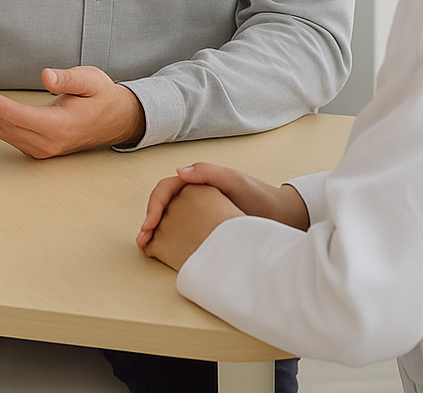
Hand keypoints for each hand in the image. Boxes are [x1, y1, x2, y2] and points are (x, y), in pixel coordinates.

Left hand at [0, 65, 145, 157]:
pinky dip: (3, 125)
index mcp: (60, 125)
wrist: (118, 120)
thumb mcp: (90, 79)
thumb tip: (45, 77)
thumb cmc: (103, 98)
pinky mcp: (43, 151)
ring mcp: (46, 150)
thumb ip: (67, 78)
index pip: (16, 115)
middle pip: (5, 128)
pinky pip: (14, 140)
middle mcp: (50, 142)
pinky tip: (1, 111)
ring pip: (7, 136)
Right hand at [136, 163, 309, 259]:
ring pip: (169, 219)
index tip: (150, 224)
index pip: (165, 189)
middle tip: (142, 240)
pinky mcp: (205, 228)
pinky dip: (168, 240)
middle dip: (149, 220)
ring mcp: (199, 212)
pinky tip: (164, 252)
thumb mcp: (235, 181)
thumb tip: (179, 171)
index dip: (154, 205)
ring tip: (146, 247)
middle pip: (162, 205)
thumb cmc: (259, 196)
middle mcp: (194, 195)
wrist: (280, 217)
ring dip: (154, 231)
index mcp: (197, 180)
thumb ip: (209, 173)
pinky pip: (181, 231)